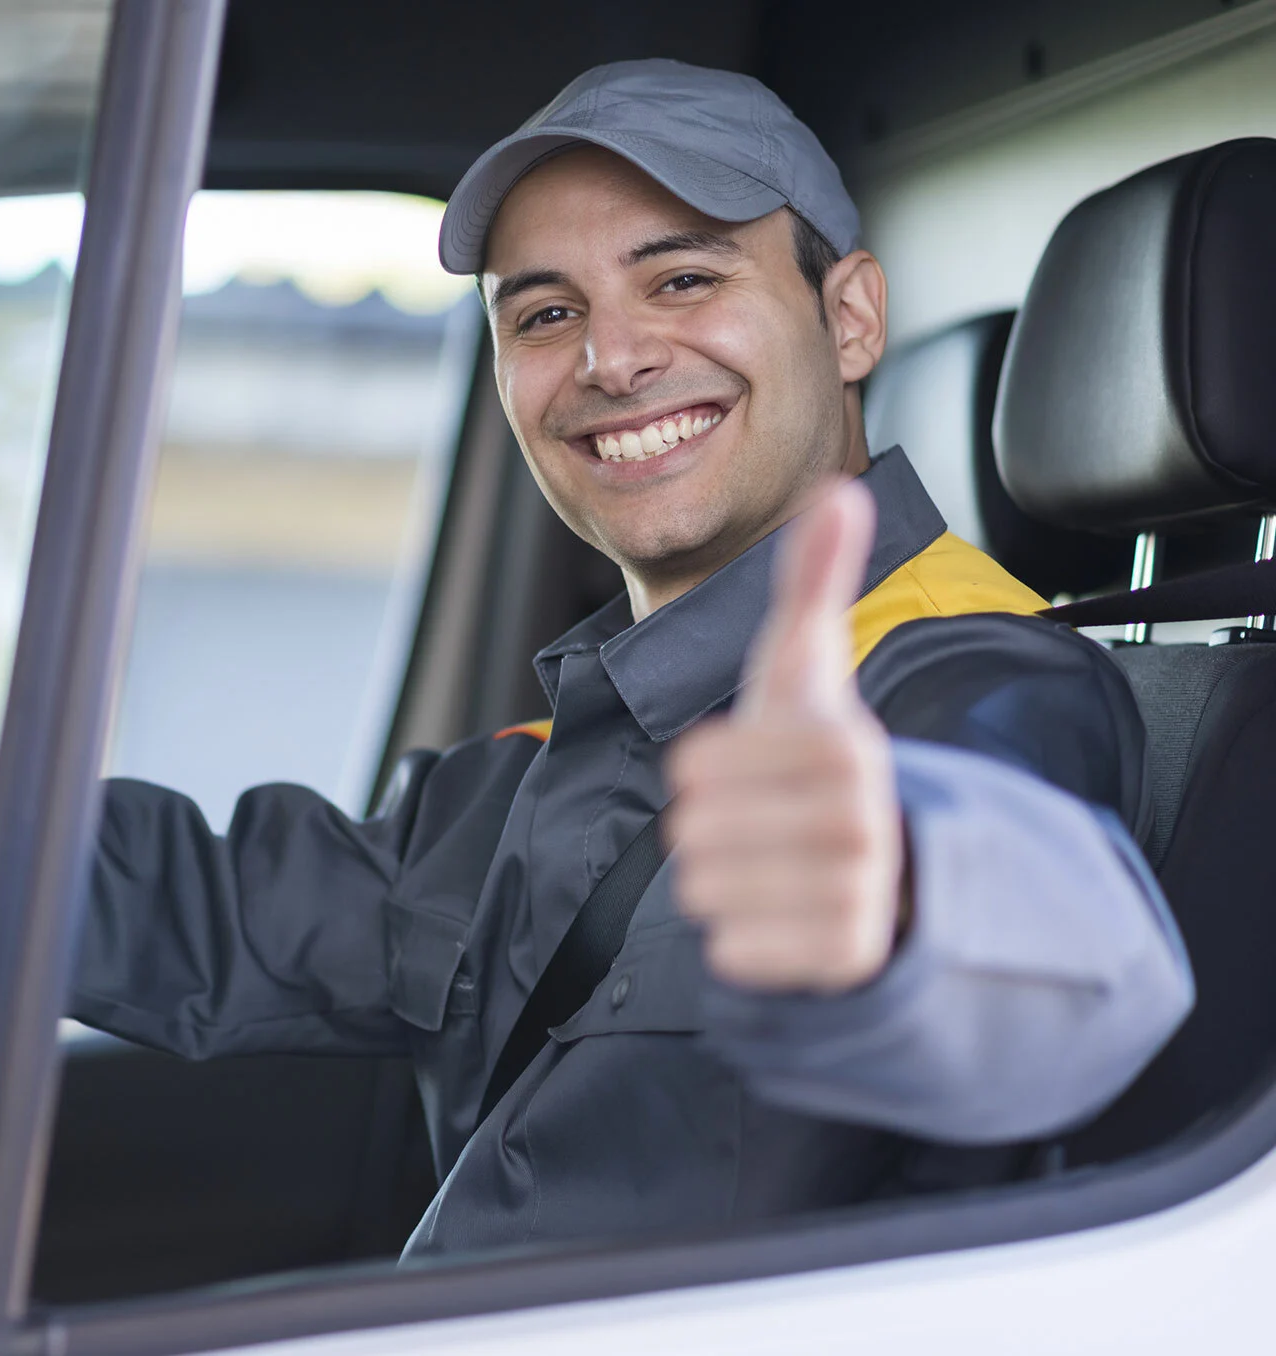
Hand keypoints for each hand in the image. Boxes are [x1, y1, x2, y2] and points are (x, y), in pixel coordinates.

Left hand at [665, 480, 904, 992]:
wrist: (879, 866)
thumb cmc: (814, 759)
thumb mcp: (805, 671)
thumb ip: (812, 583)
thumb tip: (837, 491)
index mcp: (843, 745)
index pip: (696, 765)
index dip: (702, 769)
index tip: (746, 768)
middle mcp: (859, 820)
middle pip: (693, 831)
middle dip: (708, 828)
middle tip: (757, 824)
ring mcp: (856, 896)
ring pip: (705, 891)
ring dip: (720, 883)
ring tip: (769, 867)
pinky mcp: (843, 961)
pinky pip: (733, 953)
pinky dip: (738, 940)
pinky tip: (779, 916)